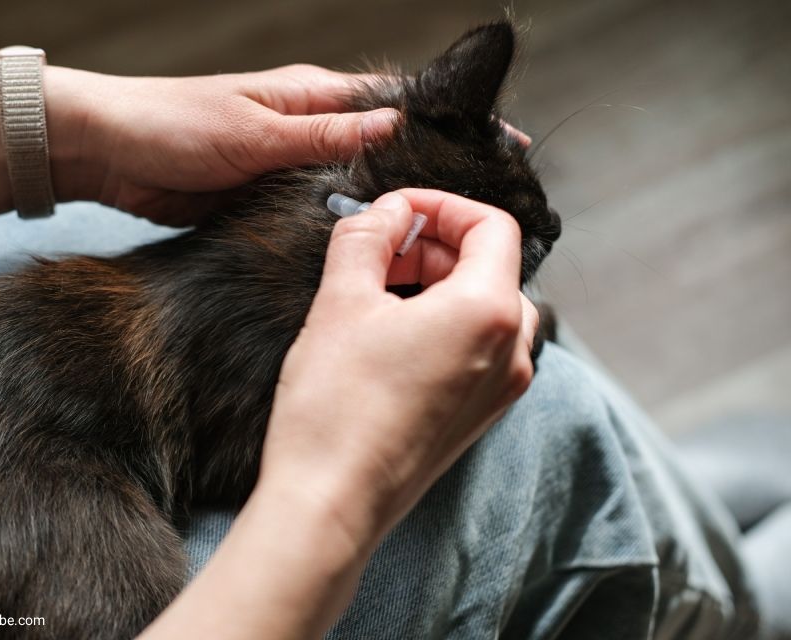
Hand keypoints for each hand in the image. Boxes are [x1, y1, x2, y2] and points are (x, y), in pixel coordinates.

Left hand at [58, 65, 398, 225]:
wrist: (107, 156)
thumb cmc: (172, 125)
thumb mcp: (255, 132)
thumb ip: (323, 136)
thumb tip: (394, 126)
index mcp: (309, 96)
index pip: (383, 106)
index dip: (419, 129)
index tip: (459, 159)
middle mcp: (303, 128)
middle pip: (368, 153)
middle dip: (394, 179)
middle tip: (431, 216)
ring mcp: (283, 165)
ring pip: (339, 188)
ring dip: (359, 208)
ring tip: (400, 239)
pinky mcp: (261, 198)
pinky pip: (303, 213)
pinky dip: (321, 227)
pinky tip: (345, 248)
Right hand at [142, 189, 538, 639]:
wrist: (330, 503)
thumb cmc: (335, 408)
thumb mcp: (340, 301)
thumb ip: (367, 236)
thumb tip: (386, 211)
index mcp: (488, 312)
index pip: (491, 226)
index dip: (441, 206)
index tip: (396, 212)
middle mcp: (512, 351)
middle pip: (490, 265)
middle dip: (433, 246)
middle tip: (378, 252)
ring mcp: (501, 390)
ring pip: (486, 307)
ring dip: (438, 284)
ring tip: (381, 292)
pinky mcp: (480, 416)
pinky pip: (479, 348)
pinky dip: (445, 323)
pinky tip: (392, 335)